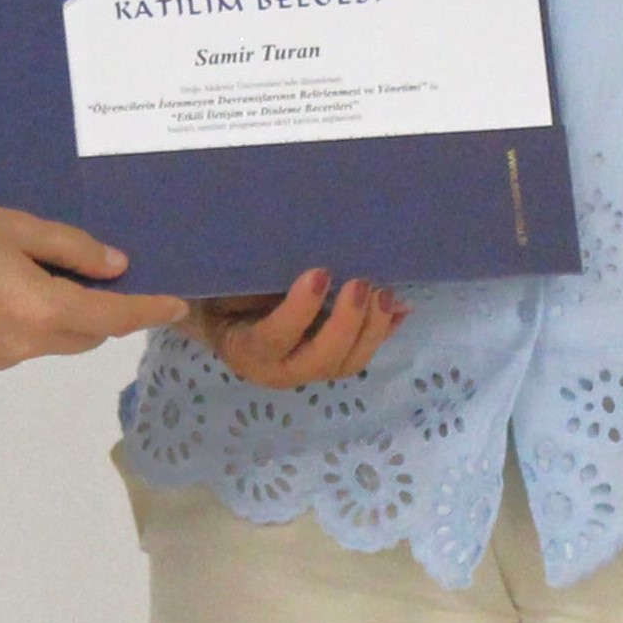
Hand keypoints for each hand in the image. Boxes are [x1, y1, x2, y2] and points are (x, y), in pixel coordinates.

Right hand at [0, 200, 186, 373]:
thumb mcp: (20, 227)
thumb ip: (74, 250)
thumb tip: (116, 268)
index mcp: (40, 310)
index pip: (111, 317)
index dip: (147, 310)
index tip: (175, 304)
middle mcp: (25, 346)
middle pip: (84, 336)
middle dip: (99, 311)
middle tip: (95, 274)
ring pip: (51, 343)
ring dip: (58, 318)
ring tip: (32, 276)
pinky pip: (19, 347)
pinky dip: (26, 325)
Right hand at [187, 269, 406, 387]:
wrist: (220, 314)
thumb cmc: (221, 291)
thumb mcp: (227, 281)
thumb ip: (250, 272)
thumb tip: (288, 252)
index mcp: (244, 349)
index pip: (274, 338)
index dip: (300, 310)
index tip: (320, 272)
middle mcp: (277, 370)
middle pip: (320, 360)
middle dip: (347, 323)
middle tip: (362, 283)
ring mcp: (306, 370)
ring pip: (347, 363)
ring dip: (372, 329)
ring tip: (384, 293)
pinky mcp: (328, 363)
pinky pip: (359, 353)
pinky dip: (382, 331)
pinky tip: (401, 309)